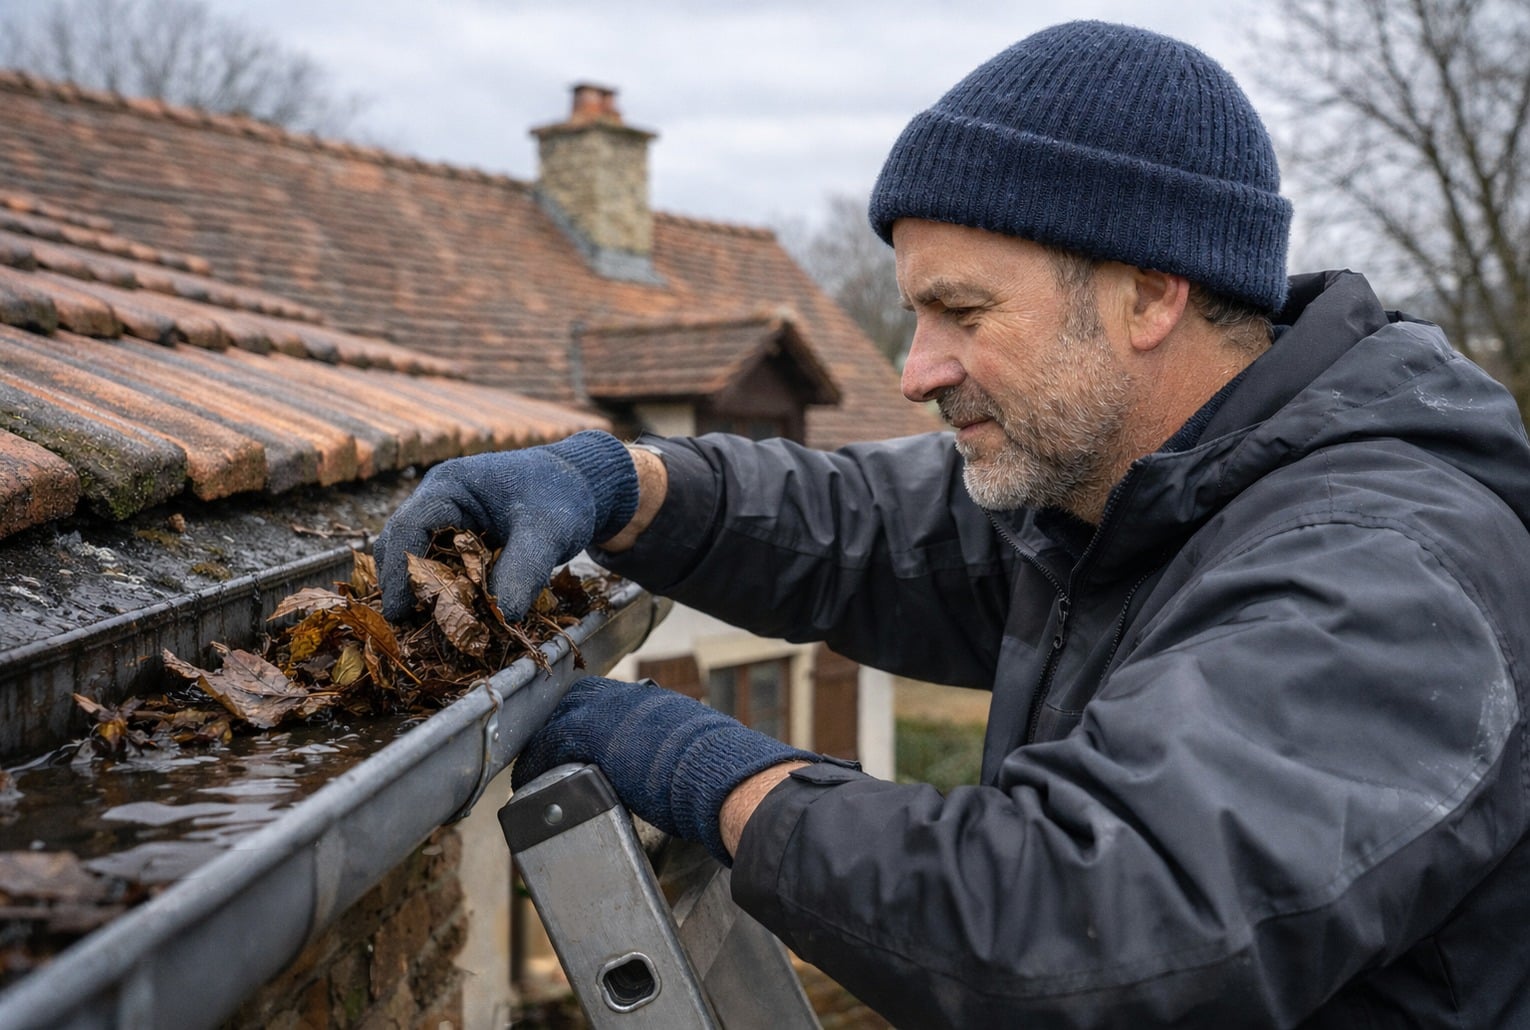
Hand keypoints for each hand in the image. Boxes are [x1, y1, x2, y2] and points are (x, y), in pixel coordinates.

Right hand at [374, 431, 638, 621]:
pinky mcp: (458, 543)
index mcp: (450, 485)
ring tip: (426, 630)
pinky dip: (443, 593)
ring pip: (417, 561)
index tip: (401, 612)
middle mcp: (438, 502)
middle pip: (401, 547)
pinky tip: (451, 621)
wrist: (579, 488)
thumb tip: (502, 616)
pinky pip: (440, 569)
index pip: (408, 527)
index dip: (400, 571)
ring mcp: (446, 522)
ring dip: (422, 593)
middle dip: (404, 587)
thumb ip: (525, 569)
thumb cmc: (561, 498)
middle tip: (407, 630)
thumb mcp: (548, 531)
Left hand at [512, 677, 817, 862]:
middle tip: (546, 757)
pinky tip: (528, 784)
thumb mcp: (695, 748)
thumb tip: (682, 772)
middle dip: (557, 728)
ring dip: (542, 746)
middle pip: (574, 702)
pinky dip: (534, 765)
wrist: (720, 776)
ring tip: (532, 774)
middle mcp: (626, 698)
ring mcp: (607, 711)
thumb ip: (676, 750)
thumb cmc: (718, 772)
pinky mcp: (589, 733)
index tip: (572, 742)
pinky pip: (547, 745)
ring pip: (556, 720)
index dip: (583, 719)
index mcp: (652, 702)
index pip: (603, 699)